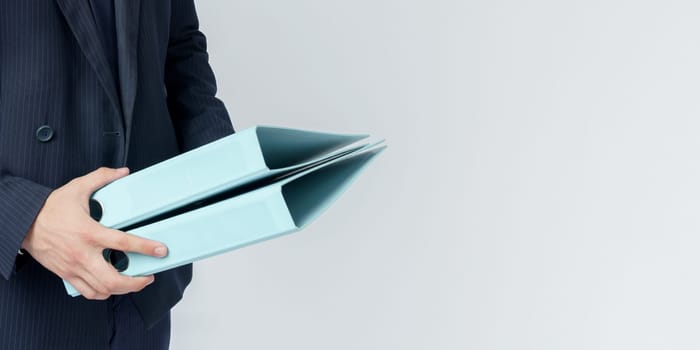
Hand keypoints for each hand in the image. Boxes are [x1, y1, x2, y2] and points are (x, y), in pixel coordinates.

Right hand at [21, 167, 167, 299]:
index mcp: (89, 232)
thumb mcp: (77, 187)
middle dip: (136, 282)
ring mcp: (74, 267)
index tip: (161, 250)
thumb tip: (122, 171)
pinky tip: (112, 287)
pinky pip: (88, 292)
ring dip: (123, 290)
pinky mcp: (67, 274)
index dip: (146, 247)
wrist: (24, 223)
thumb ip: (101, 177)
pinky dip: (103, 293)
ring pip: (102, 289)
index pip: (123, 242)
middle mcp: (83, 254)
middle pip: (114, 279)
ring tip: (135, 283)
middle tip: (149, 276)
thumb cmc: (50, 208)